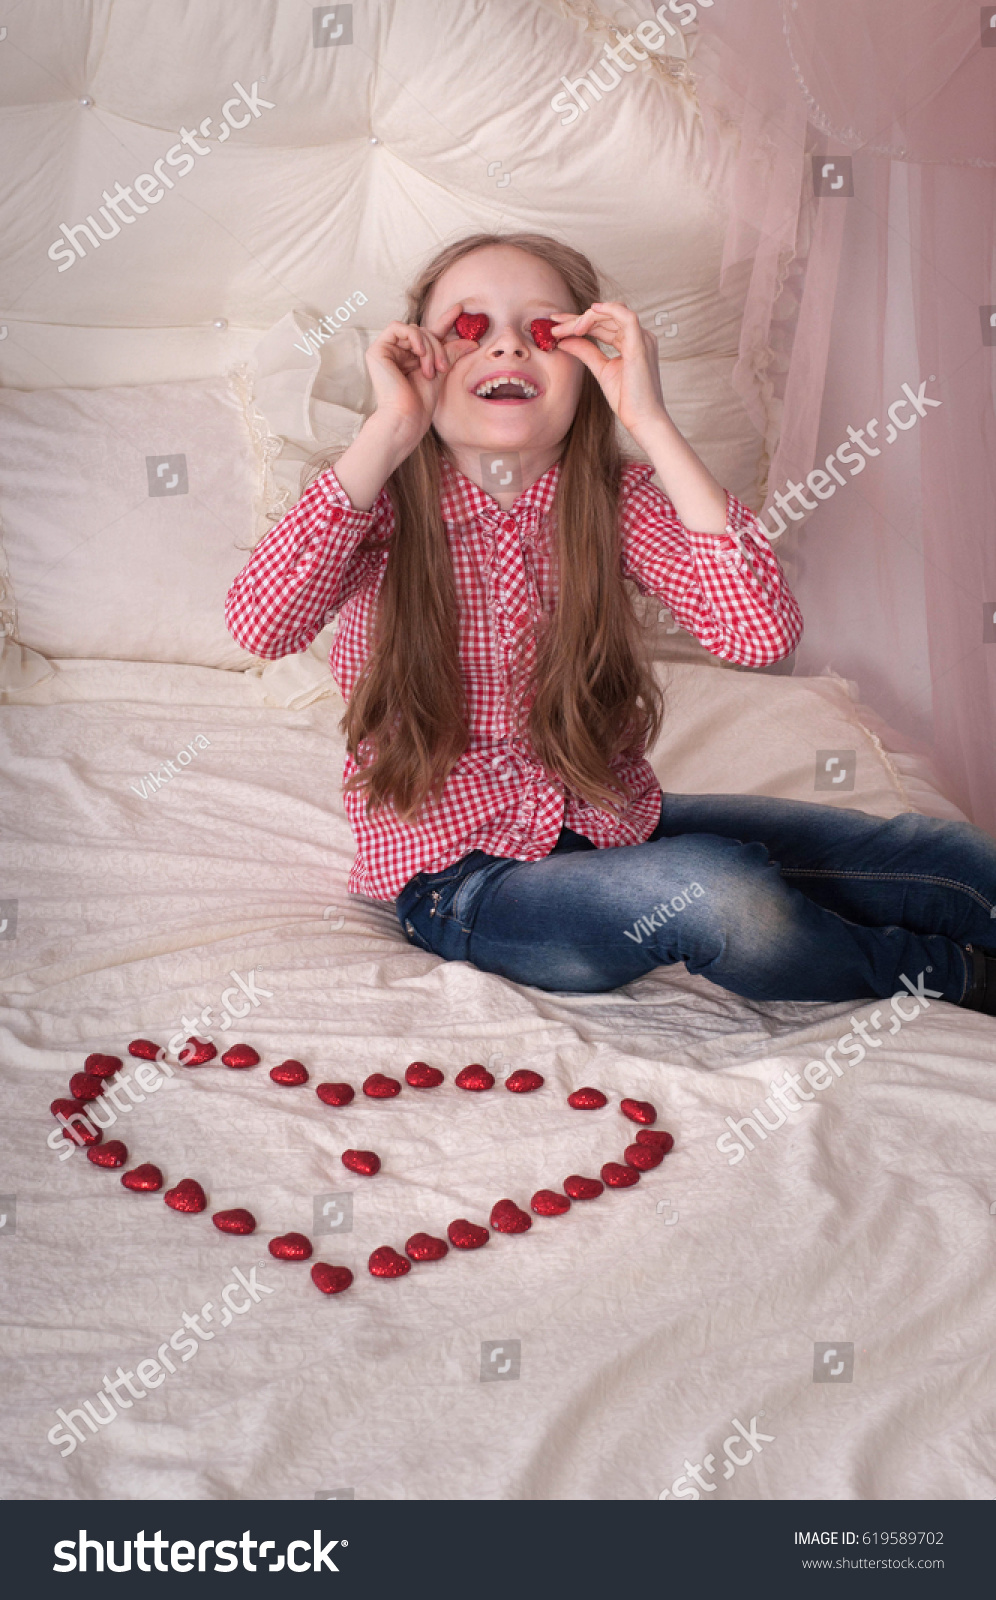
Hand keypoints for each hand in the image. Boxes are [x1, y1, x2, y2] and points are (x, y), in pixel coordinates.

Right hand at [364, 304, 478, 448]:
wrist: (406, 417)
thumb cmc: (421, 402)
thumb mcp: (441, 372)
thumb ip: (450, 353)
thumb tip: (472, 342)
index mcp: (411, 358)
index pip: (429, 335)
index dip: (444, 320)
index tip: (460, 309)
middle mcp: (397, 352)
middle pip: (424, 332)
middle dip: (437, 346)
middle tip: (443, 367)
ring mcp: (386, 351)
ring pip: (414, 330)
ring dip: (428, 347)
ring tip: (431, 369)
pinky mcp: (377, 350)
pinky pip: (398, 328)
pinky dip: (414, 338)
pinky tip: (419, 354)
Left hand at [547, 301, 666, 444]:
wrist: (642, 420)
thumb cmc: (627, 400)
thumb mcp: (601, 370)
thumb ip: (586, 352)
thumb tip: (564, 341)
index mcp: (631, 342)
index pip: (603, 324)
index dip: (578, 321)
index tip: (555, 325)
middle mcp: (639, 336)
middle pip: (605, 317)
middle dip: (576, 319)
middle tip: (553, 326)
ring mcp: (642, 338)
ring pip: (612, 313)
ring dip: (586, 317)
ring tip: (564, 328)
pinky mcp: (640, 345)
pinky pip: (626, 317)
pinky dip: (608, 310)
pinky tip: (589, 311)